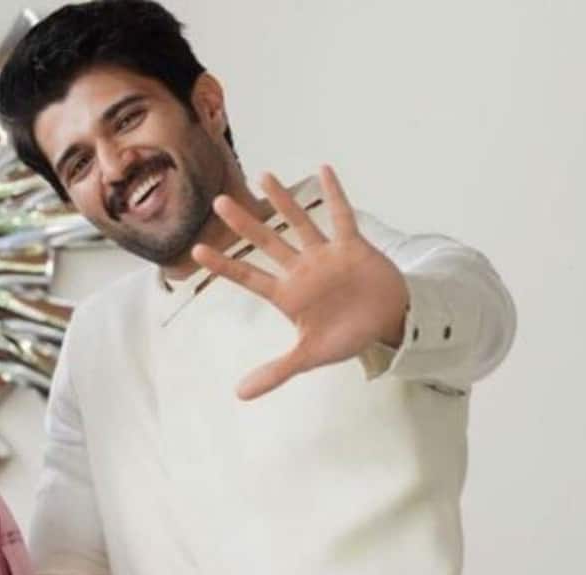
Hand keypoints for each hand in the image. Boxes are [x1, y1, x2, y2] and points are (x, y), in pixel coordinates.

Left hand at [191, 165, 408, 400]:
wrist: (389, 324)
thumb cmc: (348, 337)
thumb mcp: (310, 357)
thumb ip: (276, 371)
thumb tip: (239, 394)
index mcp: (288, 295)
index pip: (249, 277)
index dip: (224, 265)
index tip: (196, 250)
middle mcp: (302, 270)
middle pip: (267, 242)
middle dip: (243, 224)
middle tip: (218, 202)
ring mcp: (325, 256)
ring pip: (299, 223)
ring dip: (282, 201)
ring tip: (263, 176)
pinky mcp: (352, 247)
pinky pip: (342, 217)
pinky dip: (334, 195)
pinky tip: (323, 170)